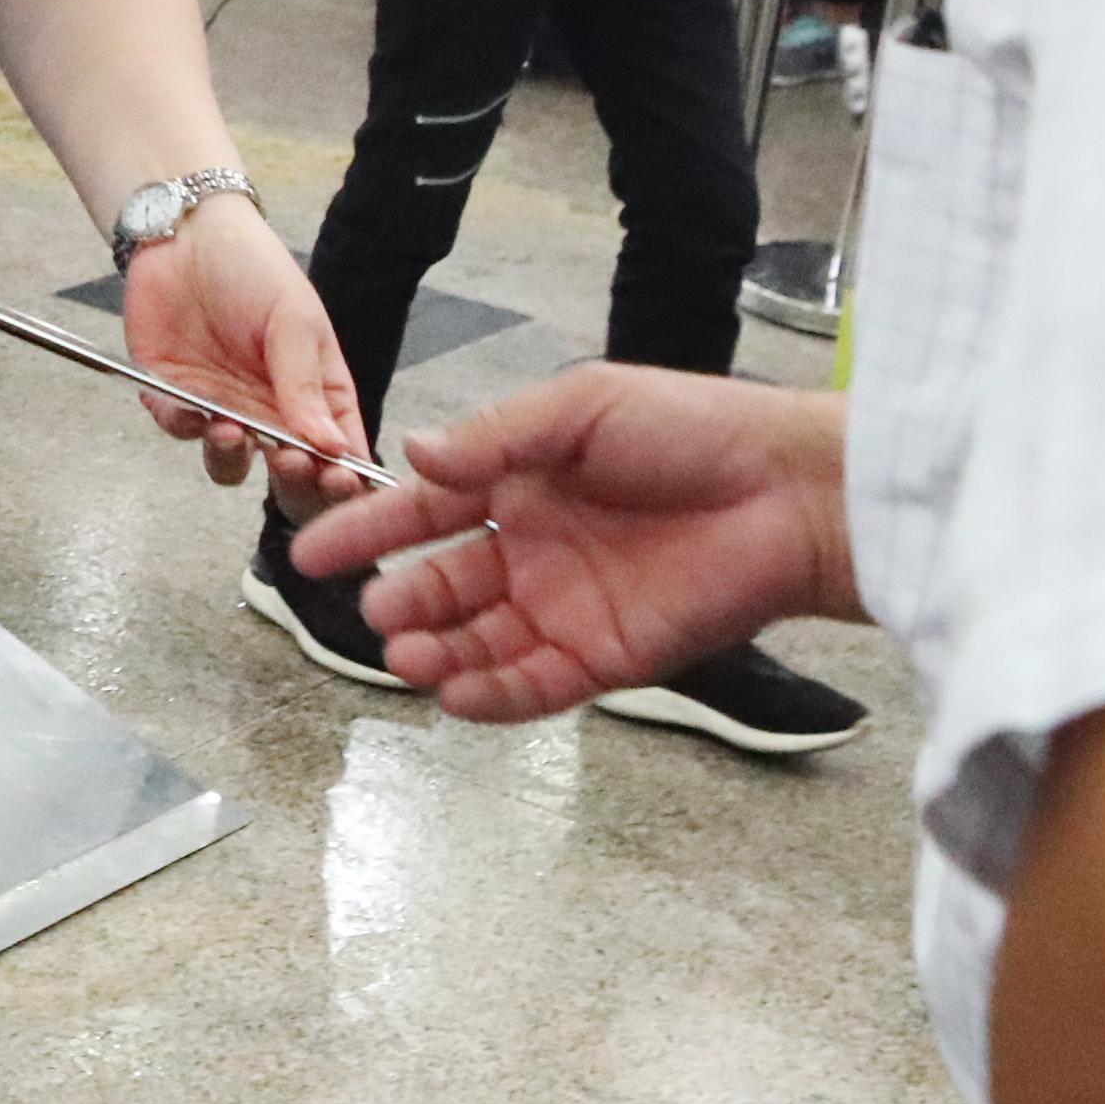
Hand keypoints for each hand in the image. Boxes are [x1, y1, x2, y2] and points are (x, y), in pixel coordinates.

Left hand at [117, 192, 369, 516]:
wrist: (184, 232)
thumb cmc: (253, 267)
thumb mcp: (293, 318)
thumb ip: (305, 383)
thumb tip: (332, 447)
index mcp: (316, 393)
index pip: (338, 450)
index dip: (343, 477)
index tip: (340, 481)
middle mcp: (270, 411)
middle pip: (287, 475)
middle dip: (291, 483)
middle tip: (288, 462)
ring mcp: (221, 407)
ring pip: (229, 463)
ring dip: (230, 457)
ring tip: (230, 430)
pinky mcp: (172, 395)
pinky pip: (178, 427)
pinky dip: (181, 423)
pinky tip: (187, 407)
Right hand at [284, 365, 856, 722]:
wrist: (792, 494)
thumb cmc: (695, 431)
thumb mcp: (583, 406)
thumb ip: (497, 436)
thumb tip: (413, 454)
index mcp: (523, 482)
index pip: (427, 511)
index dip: (370, 530)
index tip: (312, 550)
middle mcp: (535, 549)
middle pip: (446, 585)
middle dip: (402, 602)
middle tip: (372, 613)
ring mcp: (568, 607)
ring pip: (481, 642)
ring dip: (438, 654)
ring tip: (403, 658)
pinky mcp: (608, 658)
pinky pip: (535, 685)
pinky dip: (492, 696)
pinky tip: (456, 696)